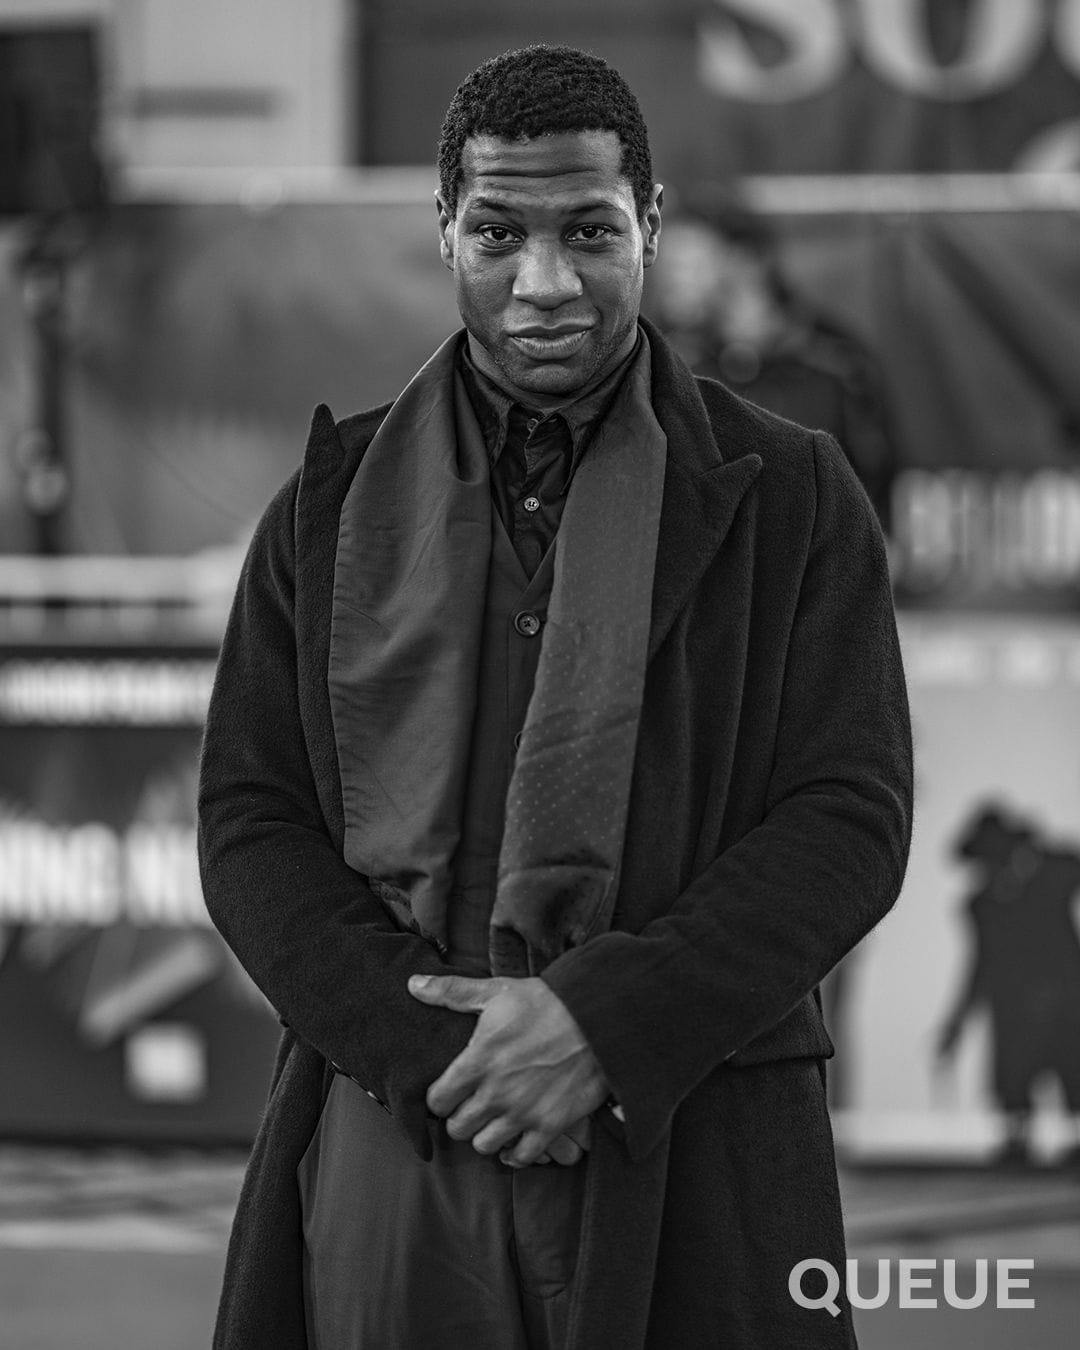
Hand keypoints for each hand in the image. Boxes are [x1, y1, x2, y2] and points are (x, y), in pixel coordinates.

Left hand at [408, 973, 607, 1166]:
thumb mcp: (497, 991)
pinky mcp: (550, 1126)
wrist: (599, 1018)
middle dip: (459, 1118)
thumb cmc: (546, 1001)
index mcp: (478, 1060)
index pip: (436, 1101)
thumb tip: (413, 985)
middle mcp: (496, 1093)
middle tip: (471, 1105)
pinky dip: (515, 1152)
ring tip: (493, 1119)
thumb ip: (452, 992)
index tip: (449, 1090)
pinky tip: (516, 1137)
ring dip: (485, 1135)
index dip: (439, 1097)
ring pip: (483, 1146)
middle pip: (457, 1129)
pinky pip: (521, 1157)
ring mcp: (523, 1113)